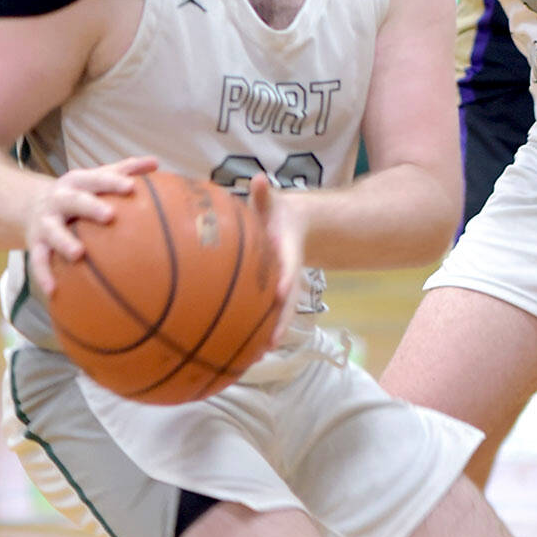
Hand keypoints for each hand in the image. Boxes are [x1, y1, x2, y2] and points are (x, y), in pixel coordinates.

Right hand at [27, 154, 156, 297]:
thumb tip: (155, 162)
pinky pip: (39, 260)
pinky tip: (53, 291)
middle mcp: (59, 200)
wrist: (29, 205)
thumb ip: (125, 170)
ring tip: (79, 254)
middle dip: (89, 207)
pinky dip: (43, 275)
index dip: (113, 182)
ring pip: (53, 232)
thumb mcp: (96, 178)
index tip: (131, 187)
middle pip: (74, 201)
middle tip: (109, 216)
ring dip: (64, 242)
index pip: (96, 179)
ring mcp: (45, 222)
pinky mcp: (35, 243)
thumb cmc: (78, 193)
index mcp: (77, 182)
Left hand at [249, 175, 304, 345]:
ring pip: (277, 314)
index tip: (282, 294)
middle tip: (271, 345)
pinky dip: (255, 329)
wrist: (297, 227)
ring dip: (268, 334)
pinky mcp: (272, 294)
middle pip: (287, 303)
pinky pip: (263, 312)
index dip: (286, 280)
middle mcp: (286, 275)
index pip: (289, 268)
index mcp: (287, 253)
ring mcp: (281, 287)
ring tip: (255, 358)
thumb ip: (264, 194)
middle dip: (280, 322)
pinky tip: (239, 349)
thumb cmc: (277, 212)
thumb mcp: (273, 201)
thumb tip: (258, 179)